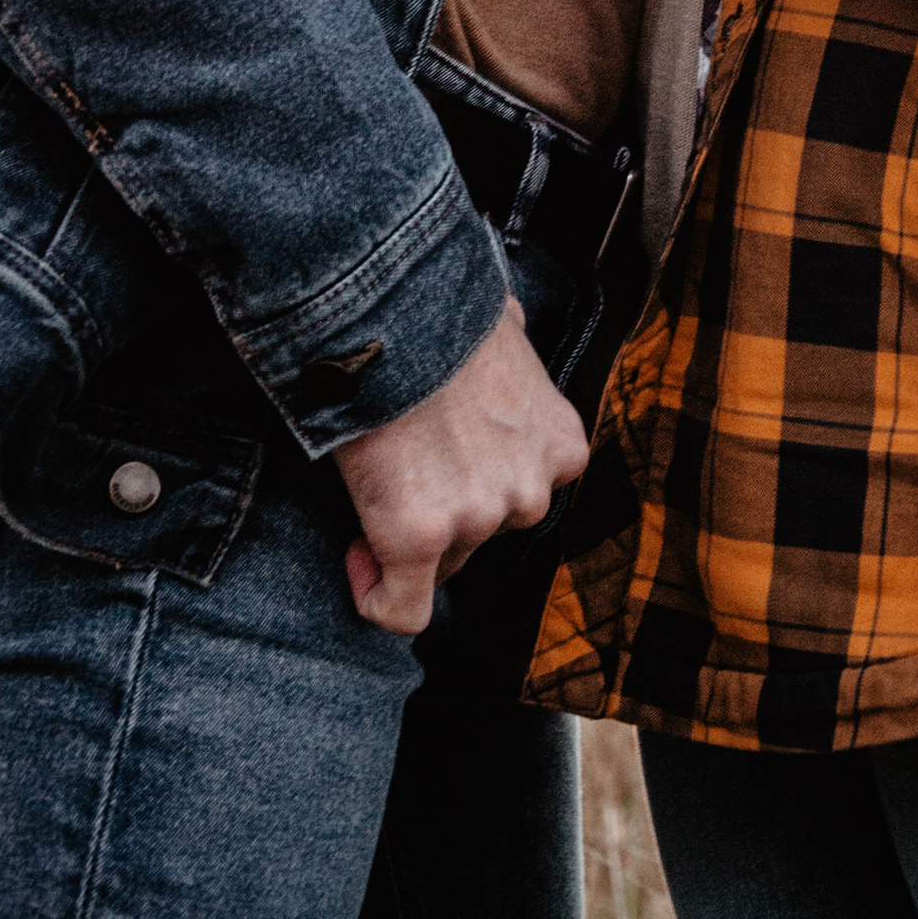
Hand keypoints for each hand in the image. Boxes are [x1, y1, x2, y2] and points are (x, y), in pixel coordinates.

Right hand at [333, 299, 586, 633]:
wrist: (395, 307)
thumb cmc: (440, 308)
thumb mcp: (507, 327)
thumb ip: (517, 352)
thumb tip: (507, 328)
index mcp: (560, 446)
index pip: (521, 495)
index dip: (476, 482)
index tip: (440, 458)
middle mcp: (530, 490)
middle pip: (481, 534)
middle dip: (442, 509)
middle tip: (402, 462)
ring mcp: (480, 517)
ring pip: (438, 564)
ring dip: (406, 536)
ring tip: (377, 479)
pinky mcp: (422, 538)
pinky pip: (401, 611)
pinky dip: (376, 597)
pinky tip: (357, 559)